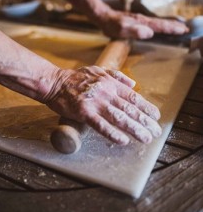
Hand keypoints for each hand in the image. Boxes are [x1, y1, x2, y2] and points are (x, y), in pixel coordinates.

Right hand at [43, 66, 161, 144]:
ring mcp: (95, 103)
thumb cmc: (76, 77)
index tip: (156, 116)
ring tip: (146, 138)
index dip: (146, 107)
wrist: (55, 82)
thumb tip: (133, 84)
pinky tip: (123, 141)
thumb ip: (116, 76)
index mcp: (111, 83)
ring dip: (134, 129)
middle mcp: (106, 93)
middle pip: (129, 109)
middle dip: (145, 121)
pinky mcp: (83, 112)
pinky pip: (100, 125)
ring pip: (119, 117)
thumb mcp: (98, 70)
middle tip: (156, 132)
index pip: (133, 97)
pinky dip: (112, 133)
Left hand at [98, 8, 188, 38]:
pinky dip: (160, 25)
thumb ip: (135, 31)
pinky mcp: (136, 22)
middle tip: (186, 29)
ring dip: (168, 25)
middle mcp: (143, 20)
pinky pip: (152, 24)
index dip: (172, 29)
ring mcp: (140, 20)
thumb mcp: (121, 29)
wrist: (103, 16)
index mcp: (142, 22)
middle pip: (162, 23)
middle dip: (174, 26)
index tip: (183, 30)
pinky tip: (160, 28)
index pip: (160, 26)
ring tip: (178, 28)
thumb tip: (150, 33)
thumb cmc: (111, 24)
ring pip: (158, 23)